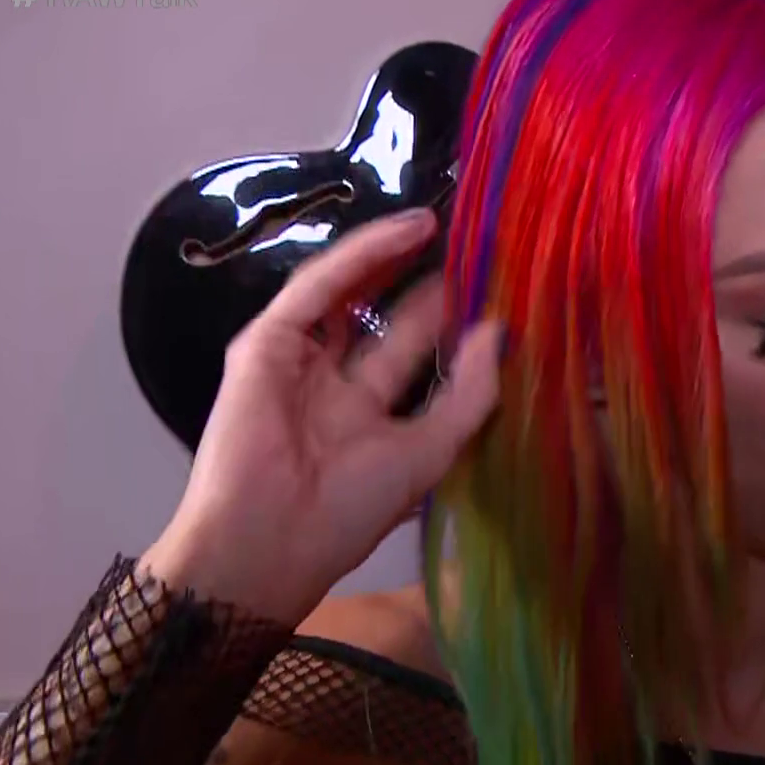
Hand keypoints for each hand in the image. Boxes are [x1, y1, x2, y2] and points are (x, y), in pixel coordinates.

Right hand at [141, 209, 502, 622]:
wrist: (270, 540)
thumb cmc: (350, 511)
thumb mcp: (433, 449)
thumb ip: (471, 393)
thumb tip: (500, 330)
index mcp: (367, 416)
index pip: (413, 350)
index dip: (449, 318)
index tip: (493, 284)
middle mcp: (332, 384)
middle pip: (383, 317)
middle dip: (423, 282)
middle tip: (469, 244)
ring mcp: (296, 360)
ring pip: (347, 292)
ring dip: (391, 255)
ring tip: (441, 224)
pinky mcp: (265, 343)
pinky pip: (318, 288)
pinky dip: (361, 256)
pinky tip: (405, 232)